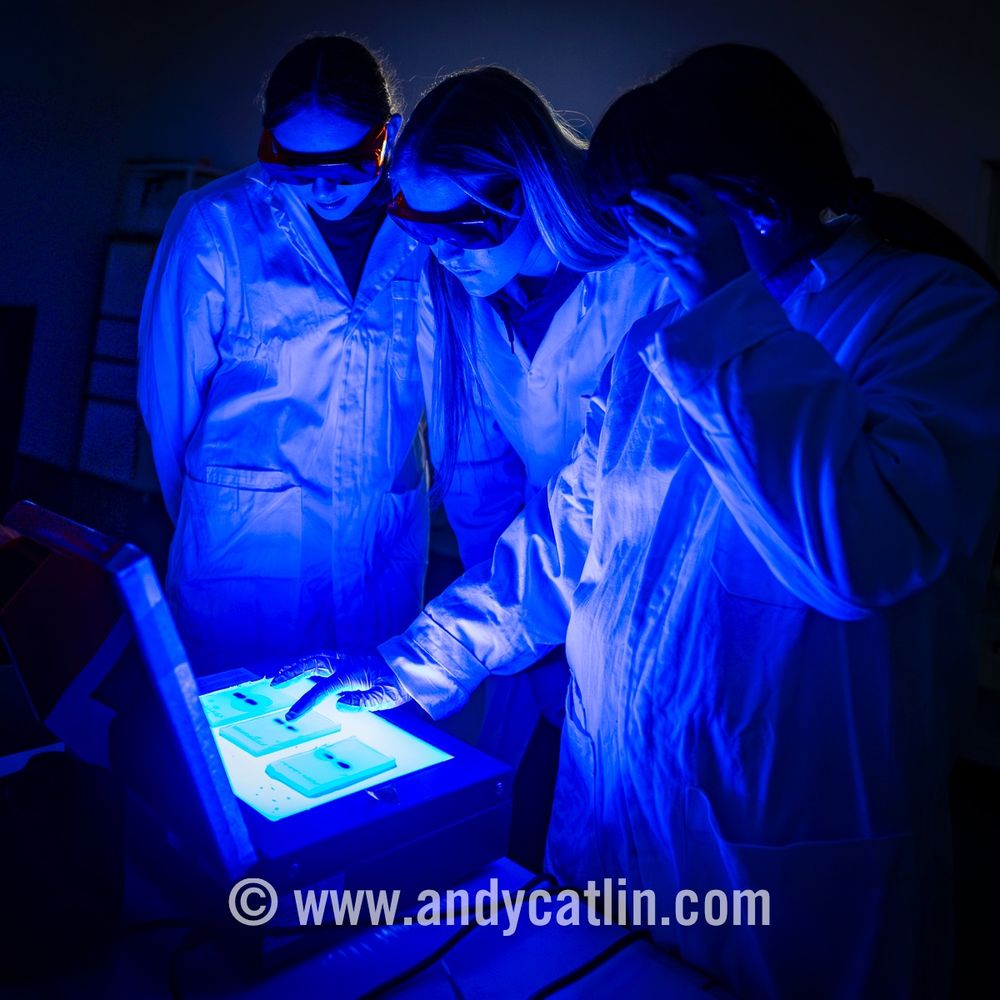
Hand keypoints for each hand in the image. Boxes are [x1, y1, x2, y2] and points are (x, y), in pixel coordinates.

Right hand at [270, 652, 409, 719]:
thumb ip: (363, 701)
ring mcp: (346, 658)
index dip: (305, 702)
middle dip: (292, 673)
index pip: (323, 689)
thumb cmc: (398, 683)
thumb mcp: (385, 697)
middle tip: (274, 683)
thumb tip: (340, 704)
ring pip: (316, 657)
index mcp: (352, 673)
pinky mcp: (348, 658)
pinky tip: (300, 668)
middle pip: (313, 663)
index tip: (291, 715)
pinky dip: (308, 661)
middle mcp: (346, 662)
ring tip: (280, 674)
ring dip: (297, 665)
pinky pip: (323, 657)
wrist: (409, 666)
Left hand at [626, 174, 748, 309]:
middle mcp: (704, 233)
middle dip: (650, 196)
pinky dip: (645, 245)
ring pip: (657, 231)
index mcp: (720, 223)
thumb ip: (711, 227)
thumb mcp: (729, 242)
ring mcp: (688, 251)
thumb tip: (690, 216)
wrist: (732, 301)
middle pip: (671, 206)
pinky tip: (638, 240)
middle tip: (637, 191)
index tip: (670, 177)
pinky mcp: (676, 268)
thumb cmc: (732, 273)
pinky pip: (655, 252)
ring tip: (630, 215)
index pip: (702, 192)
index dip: (685, 181)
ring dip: (640, 222)